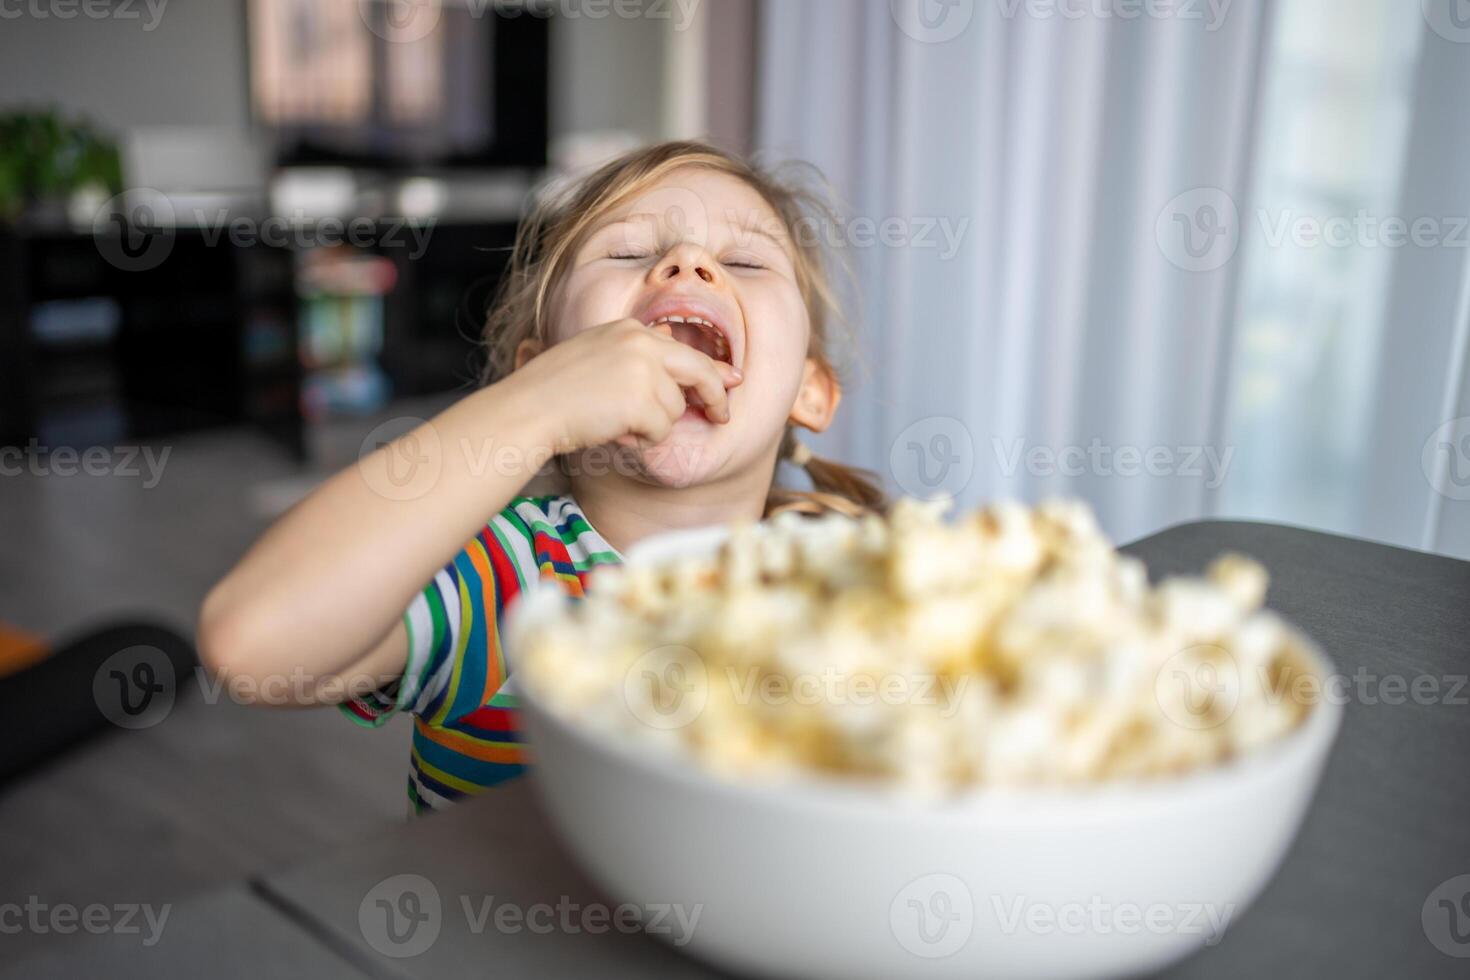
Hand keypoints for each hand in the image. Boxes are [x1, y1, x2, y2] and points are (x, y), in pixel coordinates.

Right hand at [501, 318, 742, 452]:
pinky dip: (640, 439)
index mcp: (630, 330)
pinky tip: (613, 430)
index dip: (712, 369)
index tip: (731, 380)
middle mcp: (641, 342)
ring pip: (675, 409)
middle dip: (715, 396)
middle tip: (723, 416)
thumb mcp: (597, 356)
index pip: (683, 349)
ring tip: (614, 421)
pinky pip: (661, 431)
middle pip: (699, 370)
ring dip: (652, 425)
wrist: (529, 408)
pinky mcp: (642, 400)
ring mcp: (643, 369)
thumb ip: (636, 354)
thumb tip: (674, 348)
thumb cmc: (555, 391)